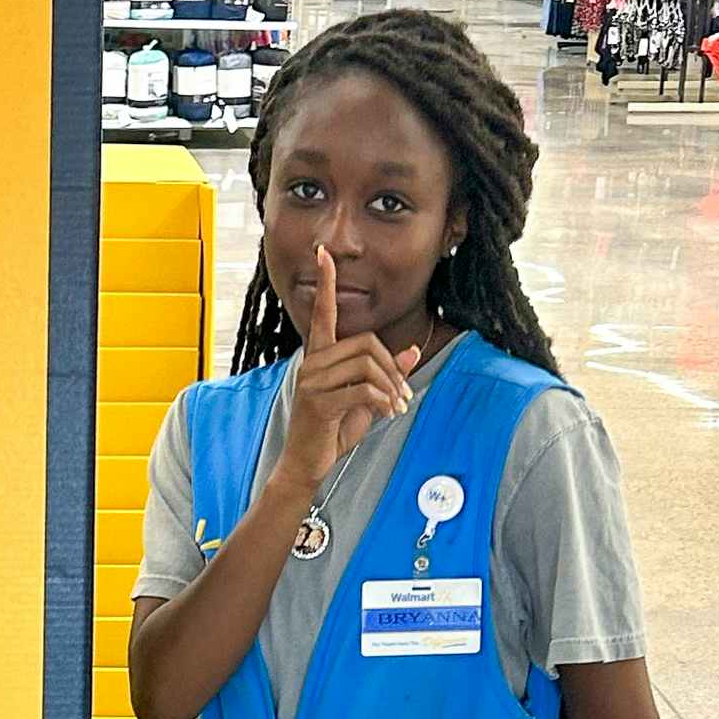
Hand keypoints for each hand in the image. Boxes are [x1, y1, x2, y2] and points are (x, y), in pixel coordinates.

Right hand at [275, 246, 424, 490]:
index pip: (322, 313)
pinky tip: (387, 413)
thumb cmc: (332, 430)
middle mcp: (311, 363)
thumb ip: (385, 375)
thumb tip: (410, 352)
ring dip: (390, 386)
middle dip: (391, 367)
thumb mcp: (365, 400)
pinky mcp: (318, 401)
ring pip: (366, 364)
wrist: (307, 463)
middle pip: (365, 343)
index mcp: (319, 357)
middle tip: (402, 394)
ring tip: (397, 405)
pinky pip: (362, 388)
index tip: (322, 254)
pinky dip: (382, 400)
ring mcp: (311, 381)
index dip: (325, 283)